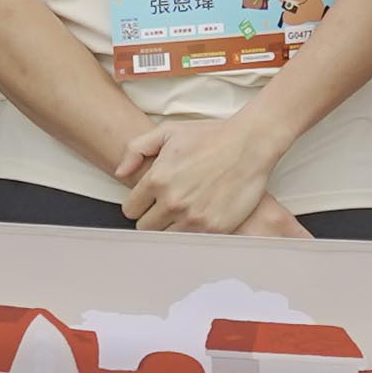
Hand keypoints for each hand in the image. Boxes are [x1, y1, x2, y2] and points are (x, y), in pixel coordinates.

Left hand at [118, 106, 312, 237]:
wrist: (250, 144)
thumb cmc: (211, 136)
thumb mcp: (169, 131)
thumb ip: (136, 149)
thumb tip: (121, 173)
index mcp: (157, 179)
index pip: (130, 209)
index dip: (139, 204)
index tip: (151, 200)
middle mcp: (172, 201)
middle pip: (145, 227)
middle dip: (153, 217)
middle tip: (168, 206)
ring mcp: (193, 217)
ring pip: (166, 237)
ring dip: (172, 227)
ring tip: (185, 212)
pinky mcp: (214, 228)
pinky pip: (191, 241)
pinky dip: (194, 232)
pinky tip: (201, 217)